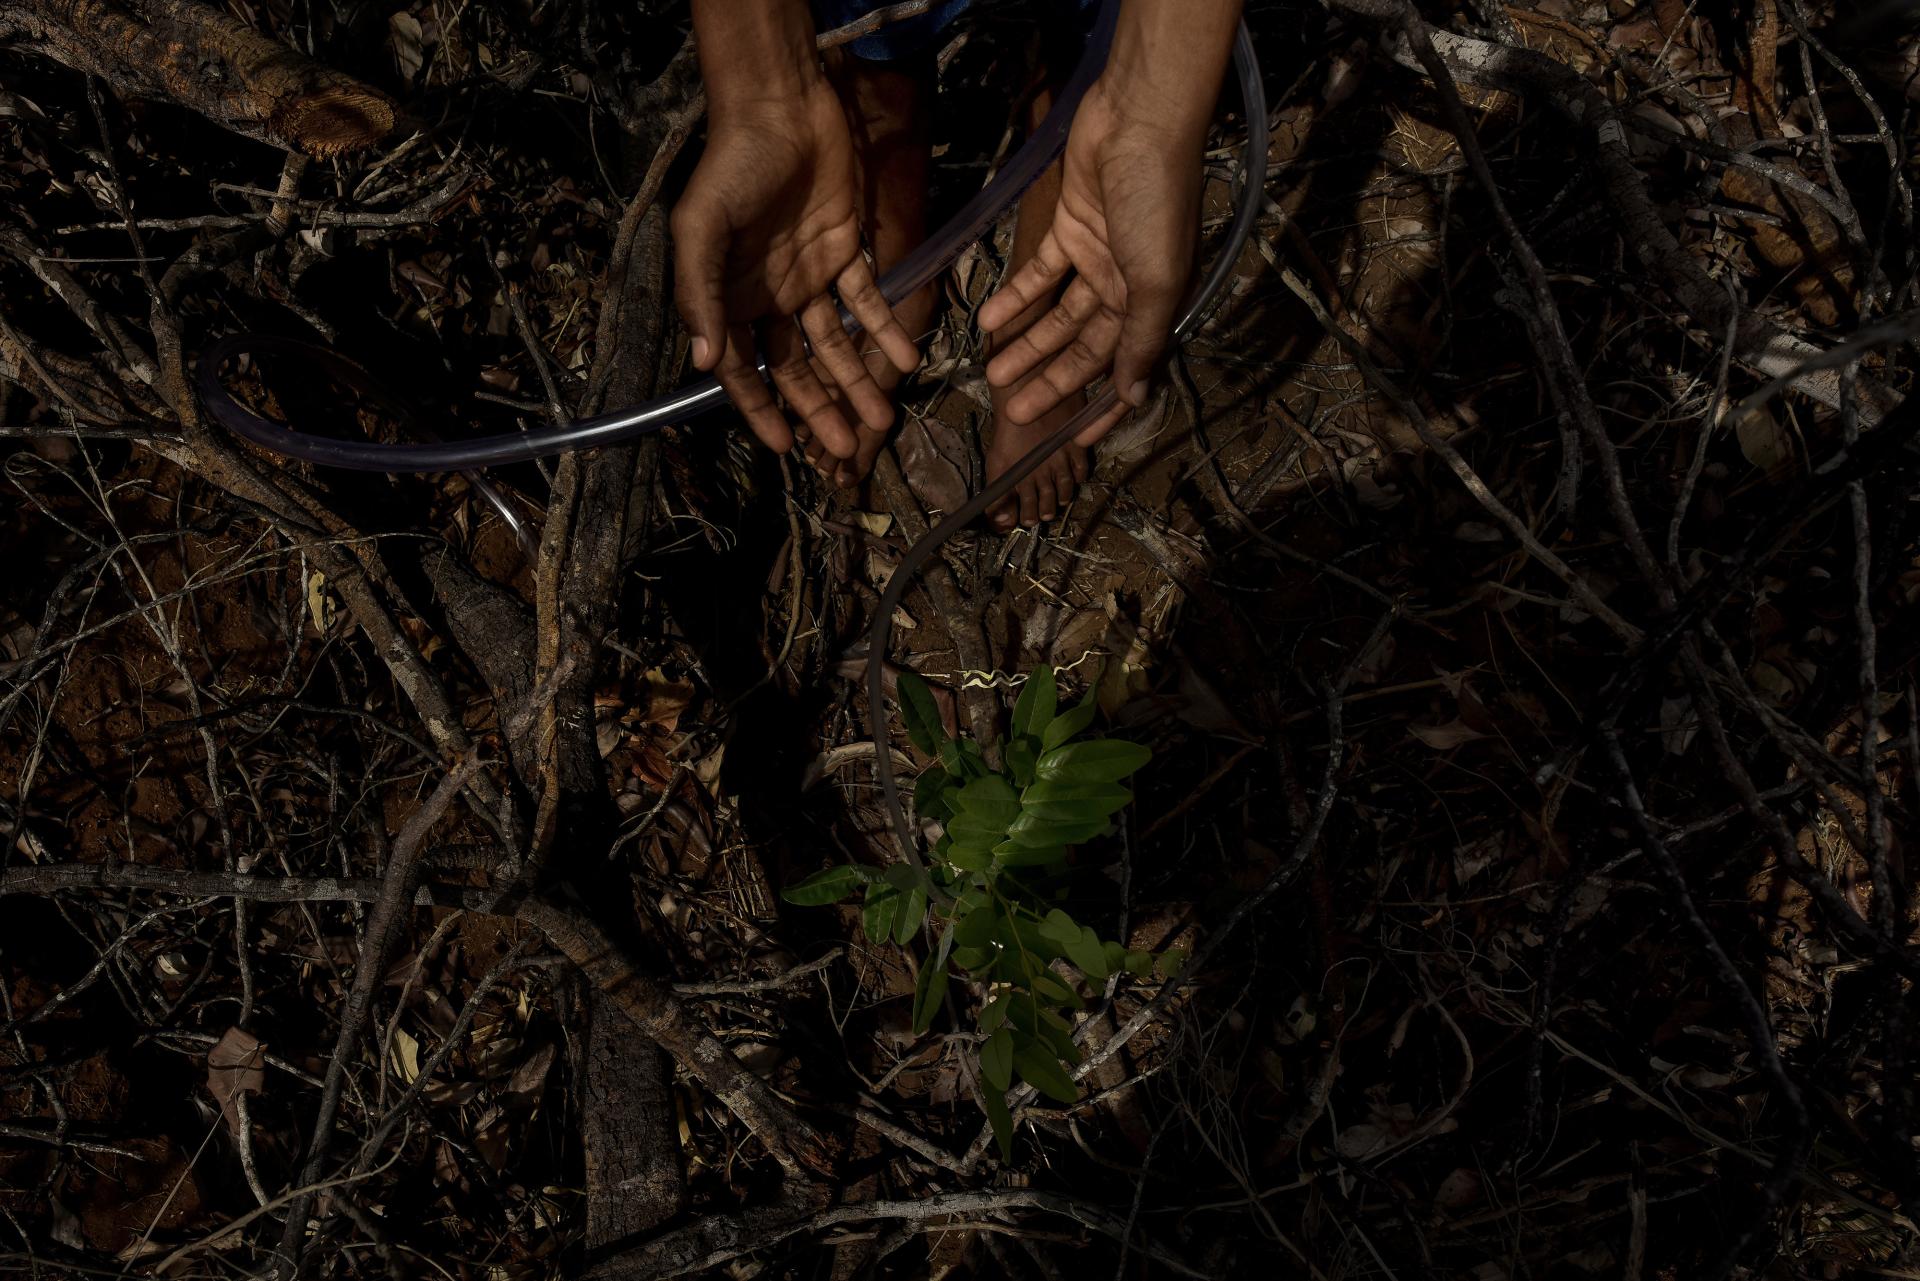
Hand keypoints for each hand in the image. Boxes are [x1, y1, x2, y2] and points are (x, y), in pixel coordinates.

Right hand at [671, 78, 919, 458]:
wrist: (780, 108)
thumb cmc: (731, 167)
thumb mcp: (701, 228)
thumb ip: (702, 293)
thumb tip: (705, 360)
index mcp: (729, 298)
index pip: (745, 370)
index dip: (763, 410)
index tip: (787, 448)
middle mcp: (768, 297)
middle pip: (797, 368)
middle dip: (822, 409)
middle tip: (850, 448)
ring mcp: (808, 278)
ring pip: (836, 345)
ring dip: (860, 380)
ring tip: (885, 419)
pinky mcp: (845, 253)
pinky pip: (868, 302)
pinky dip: (887, 330)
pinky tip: (909, 360)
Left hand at [977, 75, 1205, 444]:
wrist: (1139, 121)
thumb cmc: (1155, 202)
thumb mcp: (1154, 280)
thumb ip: (1141, 339)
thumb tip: (1134, 396)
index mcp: (1154, 304)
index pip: (1124, 368)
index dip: (1101, 406)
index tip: (1073, 442)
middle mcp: (1127, 287)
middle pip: (1083, 348)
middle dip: (1049, 381)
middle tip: (1013, 413)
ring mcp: (1097, 257)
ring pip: (1057, 316)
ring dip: (1027, 345)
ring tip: (992, 375)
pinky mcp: (1070, 228)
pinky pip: (1041, 274)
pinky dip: (1018, 296)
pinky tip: (990, 319)